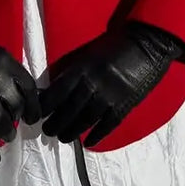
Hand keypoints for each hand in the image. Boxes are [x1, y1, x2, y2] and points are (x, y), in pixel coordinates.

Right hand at [0, 21, 41, 161]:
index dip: (35, 105)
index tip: (33, 114)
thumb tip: (23, 93)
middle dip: (19, 115)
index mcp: (8, 64)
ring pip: (5, 123)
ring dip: (7, 131)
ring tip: (6, 133)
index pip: (30, 89)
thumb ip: (12, 72)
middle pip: (18, 107)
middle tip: (15, 119)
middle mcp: (0, 81)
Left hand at [38, 21, 183, 146]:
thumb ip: (75, 71)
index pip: (58, 91)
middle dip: (56, 122)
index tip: (37, 114)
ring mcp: (110, 94)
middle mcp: (93, 82)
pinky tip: (88, 143)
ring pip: (86, 119)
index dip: (46, 105)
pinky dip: (98, 134)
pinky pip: (109, 123)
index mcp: (83, 67)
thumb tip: (56, 90)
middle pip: (70, 108)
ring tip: (63, 138)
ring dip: (72, 131)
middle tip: (47, 131)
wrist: (147, 43)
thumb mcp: (90, 54)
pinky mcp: (126, 103)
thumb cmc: (115, 45)